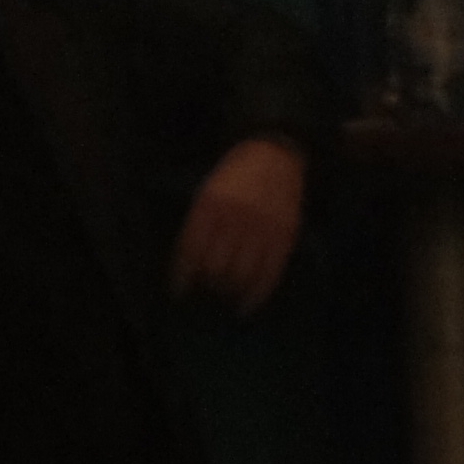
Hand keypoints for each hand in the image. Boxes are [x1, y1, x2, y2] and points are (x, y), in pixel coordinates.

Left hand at [168, 135, 307, 311]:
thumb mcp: (207, 193)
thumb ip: (198, 227)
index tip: (179, 292)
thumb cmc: (234, 178)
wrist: (275, 156)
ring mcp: (263, 228)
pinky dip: (255, 297)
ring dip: (229, 294)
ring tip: (223, 299)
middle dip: (206, 287)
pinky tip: (244, 307)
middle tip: (203, 295)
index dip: (182, 277)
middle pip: (215, 268)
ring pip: (241, 276)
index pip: (191, 251)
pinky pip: (268, 276)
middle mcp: (237, 217)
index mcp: (211, 204)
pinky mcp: (284, 238)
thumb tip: (189, 270)